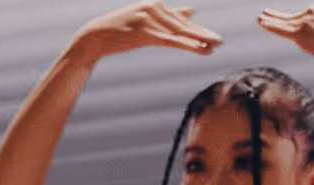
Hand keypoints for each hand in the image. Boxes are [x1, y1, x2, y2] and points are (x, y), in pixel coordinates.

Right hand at [72, 2, 221, 58]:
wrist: (93, 37)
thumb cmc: (117, 31)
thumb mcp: (144, 20)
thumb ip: (167, 16)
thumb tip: (191, 10)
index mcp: (155, 4)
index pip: (181, 19)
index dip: (197, 30)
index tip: (212, 37)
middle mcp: (154, 8)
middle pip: (183, 24)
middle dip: (202, 34)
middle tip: (220, 41)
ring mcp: (150, 19)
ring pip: (180, 32)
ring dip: (199, 40)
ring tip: (214, 46)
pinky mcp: (145, 32)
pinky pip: (171, 40)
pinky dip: (188, 45)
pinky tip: (201, 49)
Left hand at [258, 5, 313, 69]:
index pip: (308, 16)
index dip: (309, 27)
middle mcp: (312, 12)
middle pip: (292, 16)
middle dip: (278, 16)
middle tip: (266, 13)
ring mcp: (304, 22)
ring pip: (283, 22)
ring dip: (270, 20)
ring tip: (260, 18)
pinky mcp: (299, 34)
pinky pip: (280, 29)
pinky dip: (270, 25)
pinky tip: (262, 22)